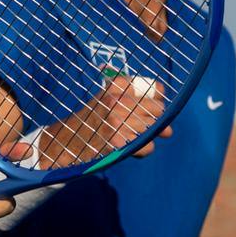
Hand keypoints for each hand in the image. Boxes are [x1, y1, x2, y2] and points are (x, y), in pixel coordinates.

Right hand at [38, 76, 169, 166]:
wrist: (68, 140)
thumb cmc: (95, 119)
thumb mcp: (110, 99)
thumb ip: (138, 100)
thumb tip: (168, 121)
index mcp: (118, 85)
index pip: (155, 88)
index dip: (156, 101)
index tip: (148, 109)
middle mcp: (117, 99)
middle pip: (158, 109)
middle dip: (156, 121)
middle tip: (141, 127)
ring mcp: (117, 120)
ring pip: (154, 129)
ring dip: (148, 137)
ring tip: (134, 139)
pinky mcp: (117, 141)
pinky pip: (146, 146)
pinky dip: (143, 151)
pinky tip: (131, 149)